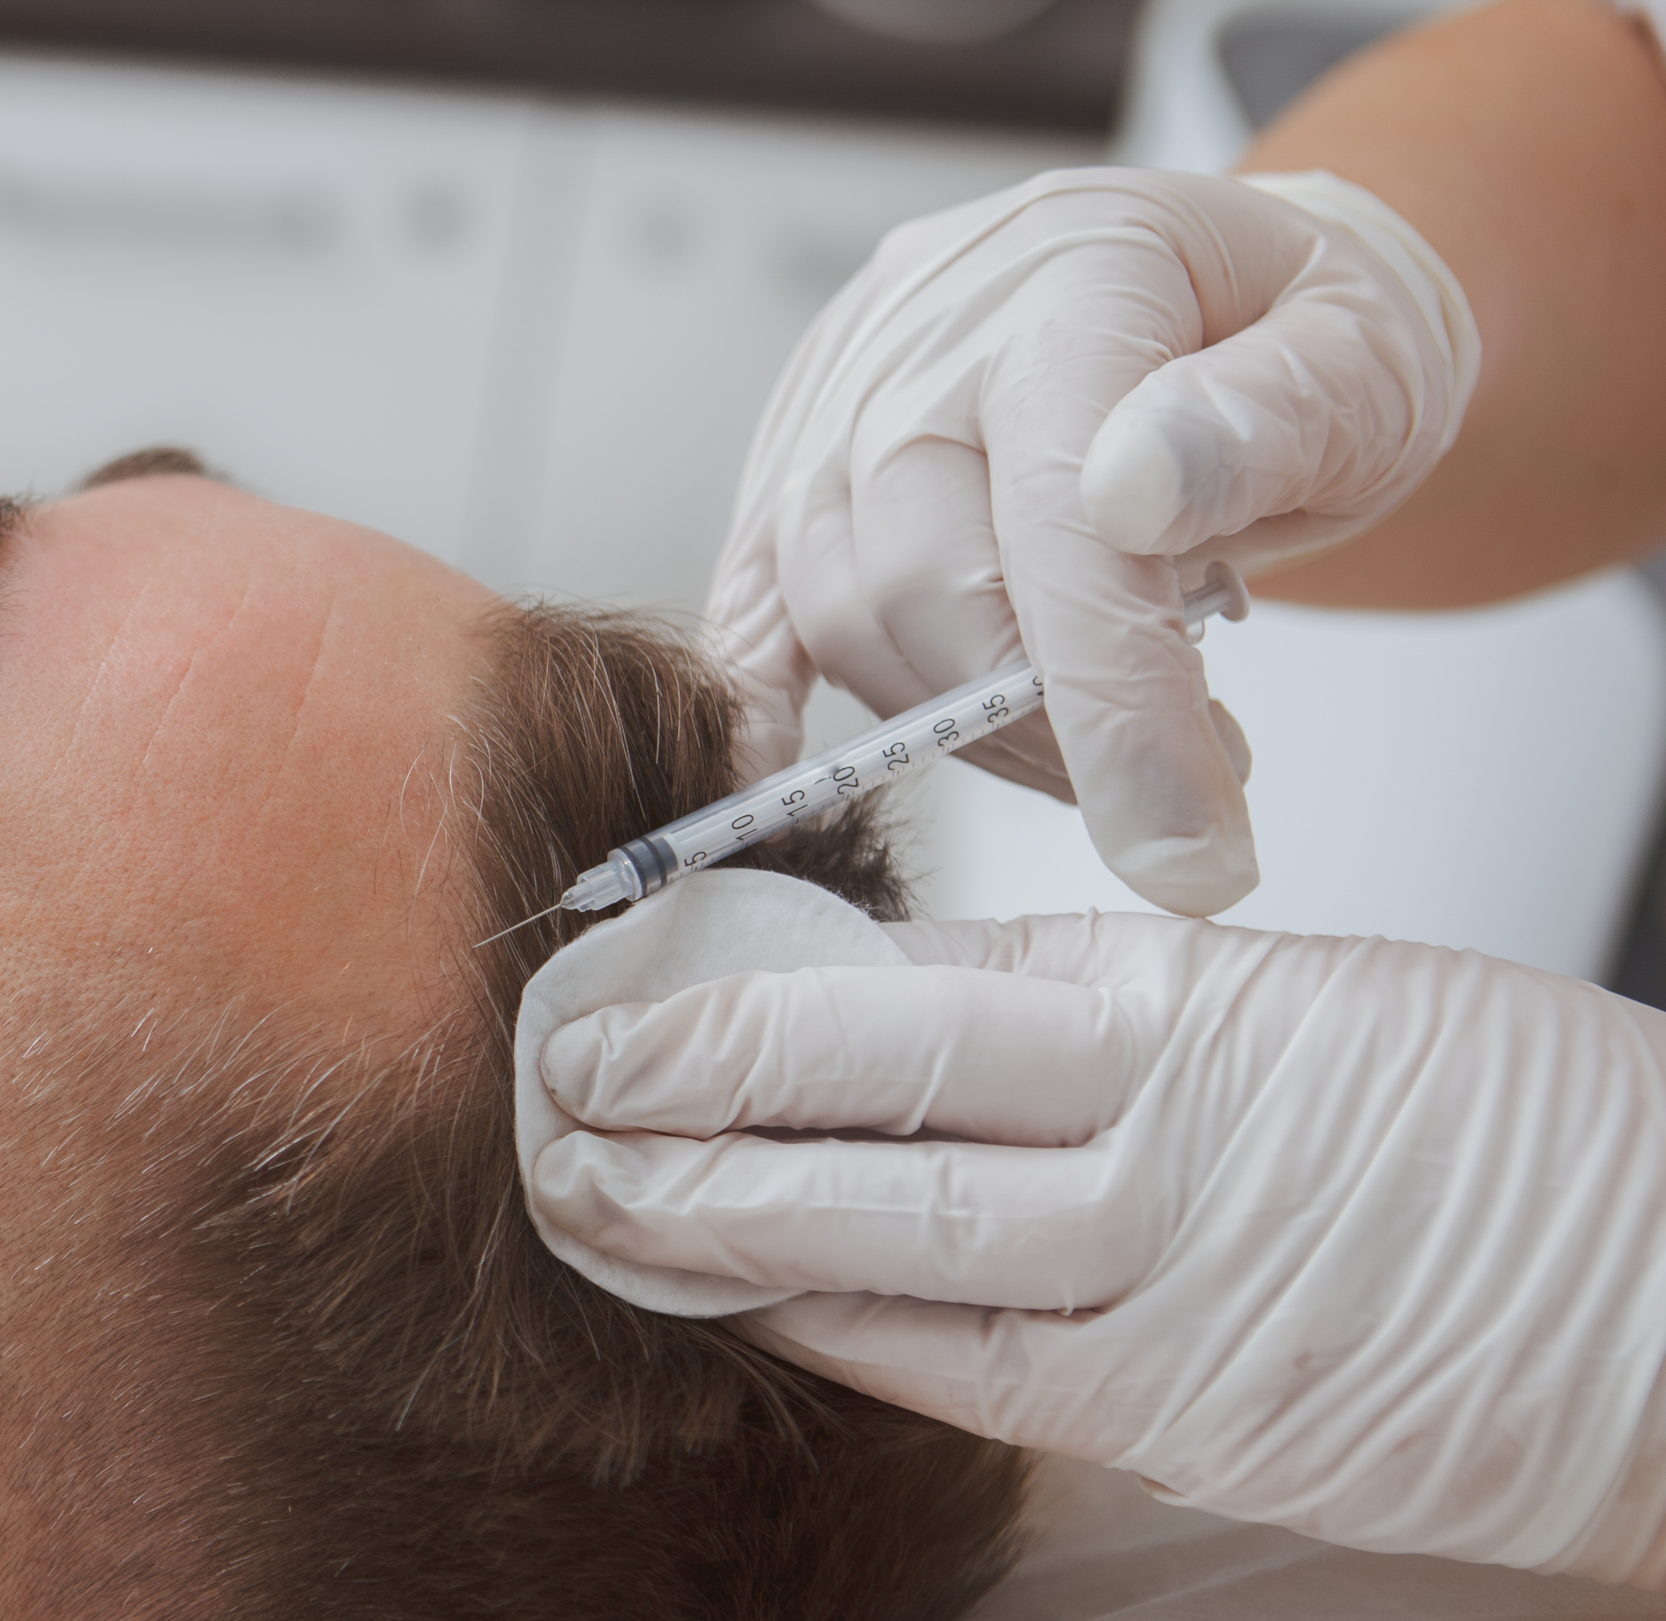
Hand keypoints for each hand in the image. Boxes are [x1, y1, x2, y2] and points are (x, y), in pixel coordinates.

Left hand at [529, 913, 1665, 1586]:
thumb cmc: (1521, 1142)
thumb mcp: (1313, 1005)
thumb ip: (1113, 1019)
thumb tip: (912, 1028)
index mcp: (1183, 994)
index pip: (901, 975)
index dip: (730, 986)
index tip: (614, 986)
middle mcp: (1152, 1124)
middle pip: (855, 1087)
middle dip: (676, 1084)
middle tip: (545, 1085)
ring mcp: (1159, 1279)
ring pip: (876, 1239)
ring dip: (707, 1223)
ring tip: (582, 1201)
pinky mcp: (1176, 1414)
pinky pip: (959, 1367)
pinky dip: (831, 1334)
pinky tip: (730, 1312)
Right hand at [707, 168, 1478, 915]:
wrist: (1242, 287)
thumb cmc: (1312, 330)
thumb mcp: (1370, 350)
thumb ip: (1279, 411)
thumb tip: (1139, 495)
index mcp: (1076, 276)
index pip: (1058, 516)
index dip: (1114, 696)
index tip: (1189, 844)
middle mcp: (925, 329)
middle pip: (917, 578)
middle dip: (1046, 726)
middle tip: (1177, 786)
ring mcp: (840, 394)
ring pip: (837, 609)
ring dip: (958, 724)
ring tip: (1090, 746)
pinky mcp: (795, 462)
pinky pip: (749, 601)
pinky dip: (755, 702)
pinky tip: (778, 776)